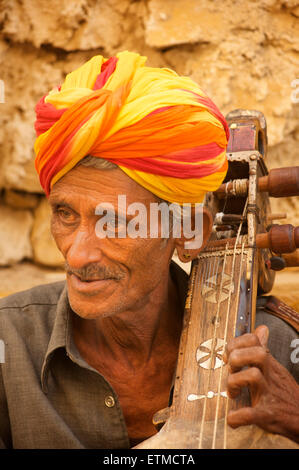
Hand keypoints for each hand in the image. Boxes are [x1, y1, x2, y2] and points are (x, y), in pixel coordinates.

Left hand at [224, 325, 298, 442]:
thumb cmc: (283, 391)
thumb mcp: (274, 367)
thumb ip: (263, 348)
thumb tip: (261, 329)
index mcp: (268, 363)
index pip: (253, 340)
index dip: (236, 343)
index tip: (228, 355)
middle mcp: (269, 375)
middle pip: (256, 353)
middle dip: (237, 359)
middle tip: (230, 370)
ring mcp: (269, 393)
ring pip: (253, 376)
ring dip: (234, 383)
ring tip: (232, 393)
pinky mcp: (267, 414)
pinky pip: (251, 414)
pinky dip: (237, 417)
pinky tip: (232, 419)